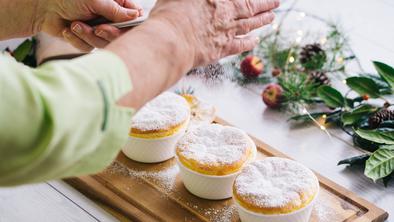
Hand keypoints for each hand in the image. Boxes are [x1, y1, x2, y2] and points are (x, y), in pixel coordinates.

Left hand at [38, 0, 142, 50]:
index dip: (130, 26)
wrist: (43, 8)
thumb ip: (116, 9)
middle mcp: (110, 19)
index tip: (121, 28)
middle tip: (98, 28)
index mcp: (116, 5)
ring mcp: (99, 31)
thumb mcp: (95, 0)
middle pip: (122, 35)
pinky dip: (77, 40)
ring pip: (105, 44)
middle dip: (108, 34)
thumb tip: (136, 15)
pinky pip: (90, 48)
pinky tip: (68, 30)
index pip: (134, 17)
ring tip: (75, 24)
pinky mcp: (88, 41)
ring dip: (88, 36)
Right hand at [106, 0, 279, 108]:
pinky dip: (250, 42)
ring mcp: (226, 31)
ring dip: (262, 20)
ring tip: (271, 17)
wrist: (170, 43)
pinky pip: (240, 45)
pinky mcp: (222, 49)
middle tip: (275, 3)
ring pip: (250, 24)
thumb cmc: (169, 16)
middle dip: (265, 4)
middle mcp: (226, 13)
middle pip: (250, 7)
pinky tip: (256, 40)